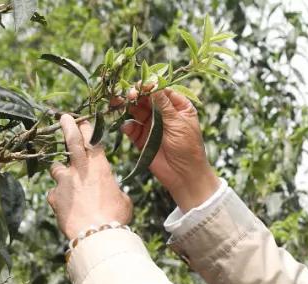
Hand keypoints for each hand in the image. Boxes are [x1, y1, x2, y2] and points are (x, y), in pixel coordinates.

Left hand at [47, 114, 132, 239]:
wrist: (96, 235)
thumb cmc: (115, 218)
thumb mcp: (122, 200)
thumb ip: (113, 190)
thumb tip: (111, 192)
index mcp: (99, 166)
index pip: (92, 139)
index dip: (87, 128)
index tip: (83, 121)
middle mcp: (79, 169)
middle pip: (71, 140)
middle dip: (67, 126)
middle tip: (63, 117)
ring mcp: (64, 182)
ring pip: (56, 168)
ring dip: (60, 171)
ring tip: (66, 181)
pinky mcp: (54, 197)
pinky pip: (54, 193)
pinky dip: (59, 198)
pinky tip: (66, 208)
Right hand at [119, 89, 218, 210]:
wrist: (184, 175)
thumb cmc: (188, 147)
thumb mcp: (178, 122)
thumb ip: (163, 104)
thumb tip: (153, 83)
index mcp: (177, 106)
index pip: (161, 90)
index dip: (150, 86)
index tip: (141, 85)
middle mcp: (163, 113)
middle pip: (145, 98)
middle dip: (136, 95)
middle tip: (129, 95)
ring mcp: (151, 126)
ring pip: (136, 111)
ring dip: (127, 106)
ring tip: (118, 104)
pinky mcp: (142, 139)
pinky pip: (131, 128)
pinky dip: (127, 126)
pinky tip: (127, 126)